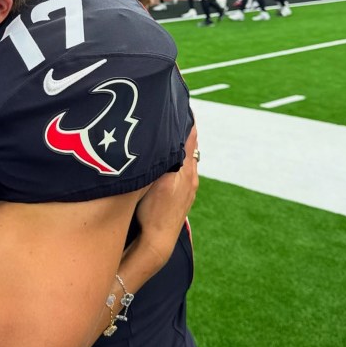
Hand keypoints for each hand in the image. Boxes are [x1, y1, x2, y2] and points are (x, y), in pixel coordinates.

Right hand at [134, 125, 199, 270]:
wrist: (157, 242)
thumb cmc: (154, 211)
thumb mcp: (160, 180)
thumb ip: (168, 159)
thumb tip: (172, 139)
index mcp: (187, 171)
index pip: (190, 138)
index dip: (187, 121)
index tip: (183, 105)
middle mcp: (191, 179)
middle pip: (189, 148)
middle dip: (182, 132)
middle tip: (172, 116)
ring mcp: (187, 191)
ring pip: (185, 162)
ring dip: (178, 149)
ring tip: (168, 136)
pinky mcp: (181, 200)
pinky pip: (181, 174)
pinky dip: (176, 164)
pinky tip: (166, 166)